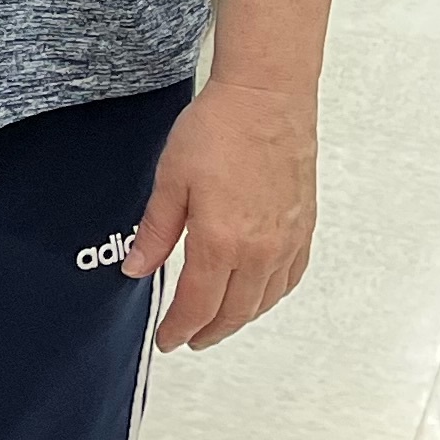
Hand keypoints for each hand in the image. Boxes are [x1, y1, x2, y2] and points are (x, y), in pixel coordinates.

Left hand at [124, 78, 315, 350]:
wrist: (267, 99)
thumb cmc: (217, 130)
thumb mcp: (170, 180)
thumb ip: (155, 232)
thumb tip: (135, 269)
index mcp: (221, 242)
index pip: (198, 306)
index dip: (179, 328)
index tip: (166, 340)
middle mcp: (260, 251)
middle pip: (234, 312)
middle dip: (208, 332)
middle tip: (188, 338)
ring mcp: (287, 242)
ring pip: (264, 301)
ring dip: (239, 318)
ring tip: (217, 322)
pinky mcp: (304, 228)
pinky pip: (289, 278)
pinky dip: (270, 296)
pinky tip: (256, 294)